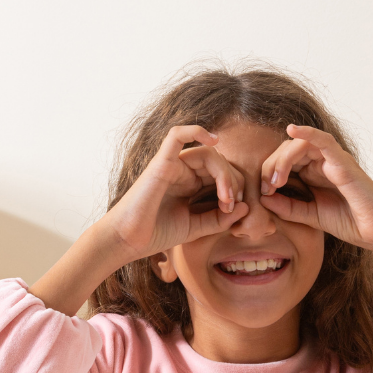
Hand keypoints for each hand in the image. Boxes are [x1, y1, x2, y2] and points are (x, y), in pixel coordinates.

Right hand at [29, 125, 249, 314]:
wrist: (128, 242)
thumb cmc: (156, 234)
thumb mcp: (196, 229)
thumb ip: (219, 219)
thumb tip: (244, 206)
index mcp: (190, 185)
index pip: (222, 174)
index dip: (235, 189)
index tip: (233, 211)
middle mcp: (182, 171)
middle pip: (219, 162)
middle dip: (233, 181)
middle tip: (230, 205)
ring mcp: (172, 165)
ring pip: (207, 153)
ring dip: (224, 172)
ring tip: (227, 195)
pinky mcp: (161, 163)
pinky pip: (177, 135)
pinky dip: (195, 130)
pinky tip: (214, 139)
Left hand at [259, 125, 372, 252]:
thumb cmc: (352, 223)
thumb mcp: (311, 216)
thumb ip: (289, 208)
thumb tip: (264, 198)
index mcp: (314, 174)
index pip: (284, 161)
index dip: (269, 173)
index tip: (264, 193)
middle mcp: (322, 163)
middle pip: (288, 150)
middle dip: (271, 166)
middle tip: (267, 187)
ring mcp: (333, 160)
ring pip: (300, 145)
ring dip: (282, 159)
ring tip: (276, 179)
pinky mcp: (343, 162)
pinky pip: (324, 140)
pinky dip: (308, 132)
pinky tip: (293, 129)